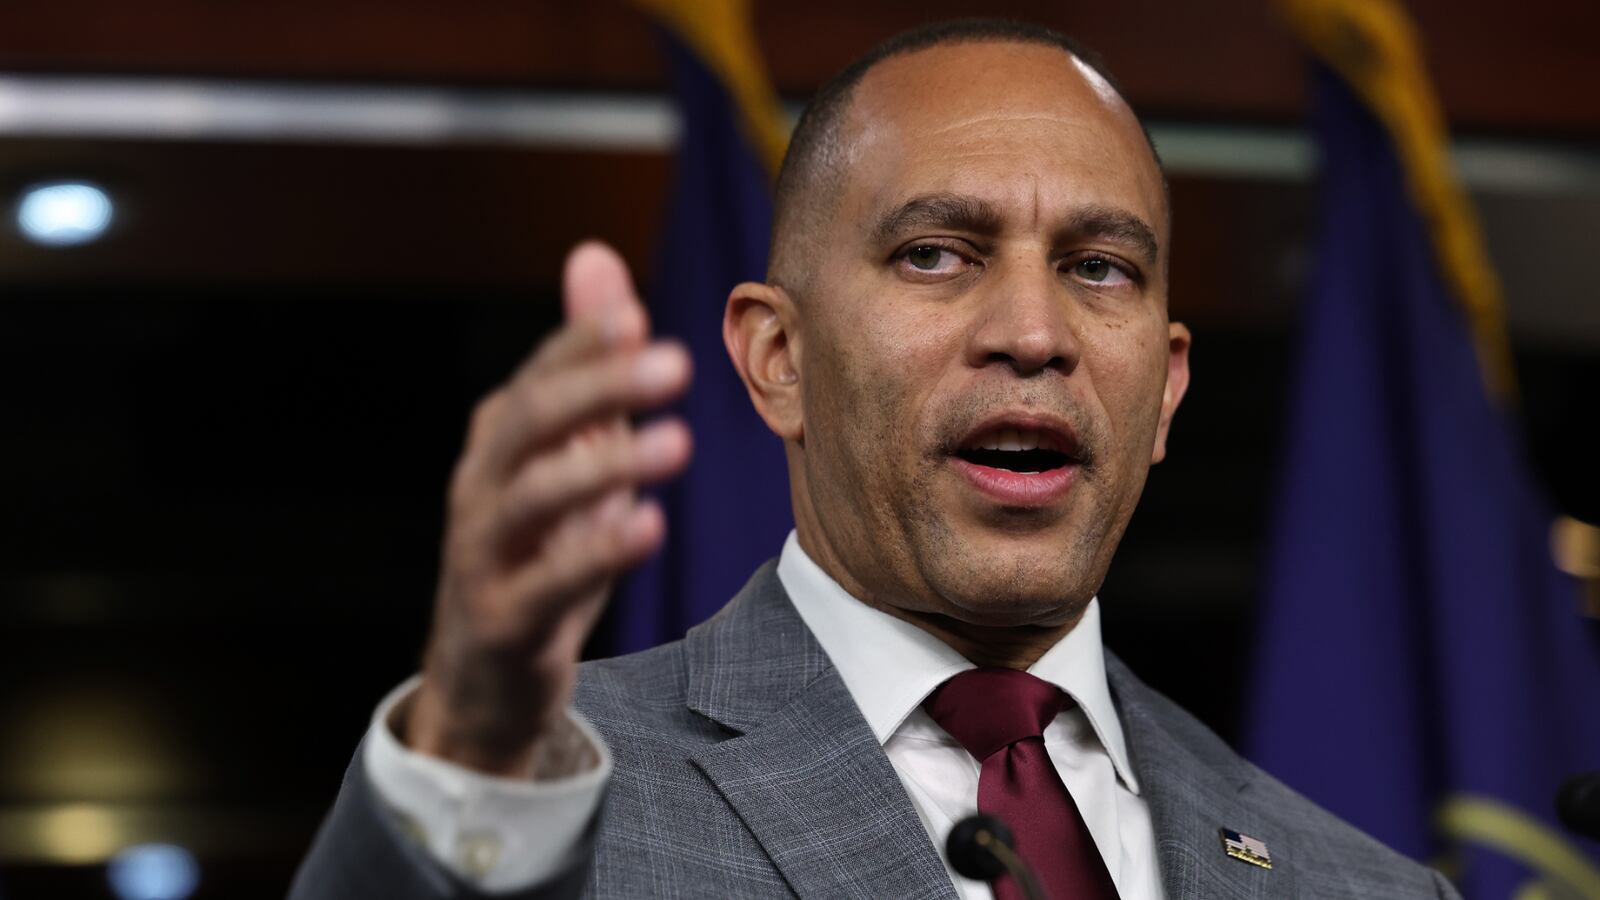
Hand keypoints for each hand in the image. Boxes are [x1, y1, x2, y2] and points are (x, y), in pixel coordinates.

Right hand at [405, 242, 691, 775]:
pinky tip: (649, 525)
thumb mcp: (567, 452)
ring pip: (533, 496)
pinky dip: (597, 552)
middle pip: (529, 420)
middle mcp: (482, 485)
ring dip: (607, 465)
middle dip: (599, 386)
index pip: (539, 373)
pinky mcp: (503, 618)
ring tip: (678, 442)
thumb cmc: (538, 550)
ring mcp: (484, 552)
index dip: (582, 342)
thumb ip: (585, 363)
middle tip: (675, 364)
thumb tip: (596, 253)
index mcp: (501, 439)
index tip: (638, 317)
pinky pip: (546, 582)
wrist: (486, 676)